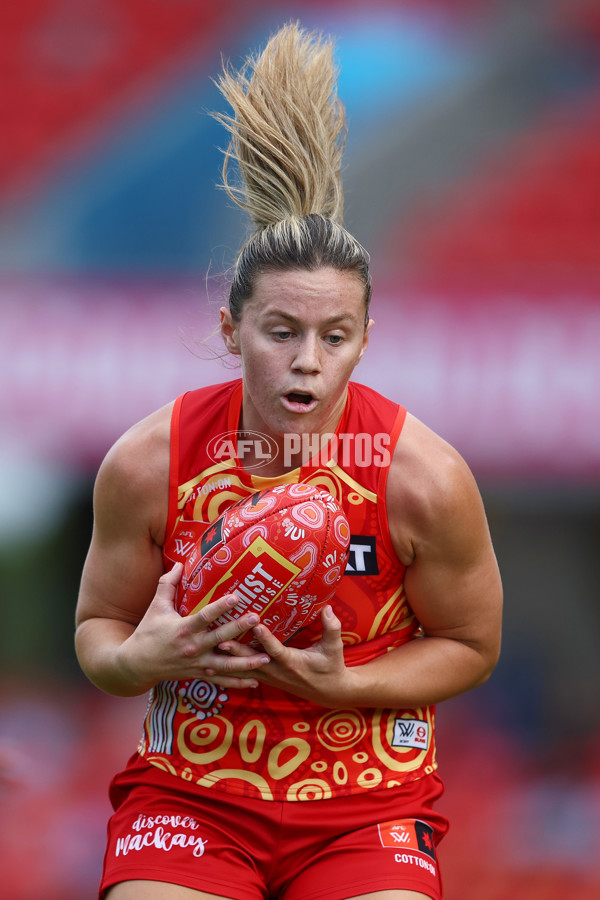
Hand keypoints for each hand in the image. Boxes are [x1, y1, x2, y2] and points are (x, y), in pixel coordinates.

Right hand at [117, 563, 270, 691]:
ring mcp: (197, 663)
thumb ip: (167, 584)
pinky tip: (254, 682)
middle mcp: (193, 647)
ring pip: (226, 664)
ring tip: (266, 657)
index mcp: (183, 628)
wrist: (136, 665)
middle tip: (257, 619)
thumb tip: (178, 563)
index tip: (237, 597)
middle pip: (220, 638)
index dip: (221, 607)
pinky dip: (238, 683)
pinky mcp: (199, 675)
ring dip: (247, 662)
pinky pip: (221, 680)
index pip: (205, 616)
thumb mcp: (156, 607)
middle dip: (239, 629)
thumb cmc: (147, 632)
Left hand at [217, 605, 353, 706]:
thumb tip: (328, 608)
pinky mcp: (266, 679)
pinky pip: (245, 674)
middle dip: (237, 650)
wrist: (329, 692)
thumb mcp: (335, 648)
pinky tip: (215, 666)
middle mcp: (278, 672)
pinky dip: (231, 670)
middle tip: (220, 639)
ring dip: (229, 660)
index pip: (276, 650)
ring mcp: (270, 677)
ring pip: (245, 669)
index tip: (256, 625)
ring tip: (211, 651)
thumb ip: (332, 628)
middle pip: (253, 660)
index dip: (266, 639)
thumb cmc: (331, 666)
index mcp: (293, 662)